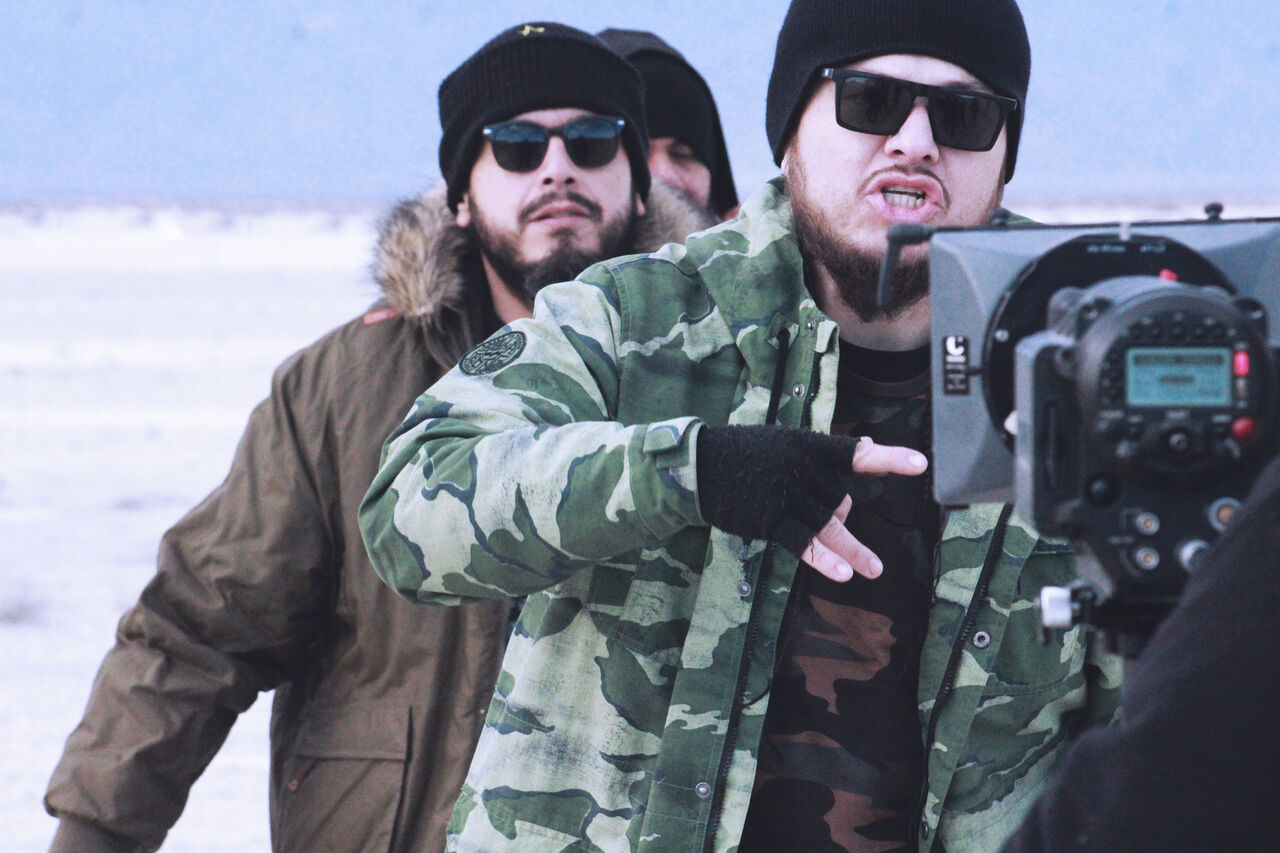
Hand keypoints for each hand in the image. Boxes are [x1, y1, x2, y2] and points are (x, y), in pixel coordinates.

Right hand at [696, 425, 927, 581]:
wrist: (700, 466)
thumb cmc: (747, 454)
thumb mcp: (786, 443)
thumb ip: (825, 455)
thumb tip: (864, 462)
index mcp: (809, 446)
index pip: (855, 453)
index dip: (890, 459)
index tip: (922, 464)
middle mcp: (801, 468)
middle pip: (838, 503)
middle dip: (836, 515)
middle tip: (821, 515)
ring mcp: (785, 494)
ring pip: (828, 526)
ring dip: (848, 548)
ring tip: (874, 569)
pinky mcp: (769, 519)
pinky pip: (803, 542)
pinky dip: (824, 559)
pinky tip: (845, 574)